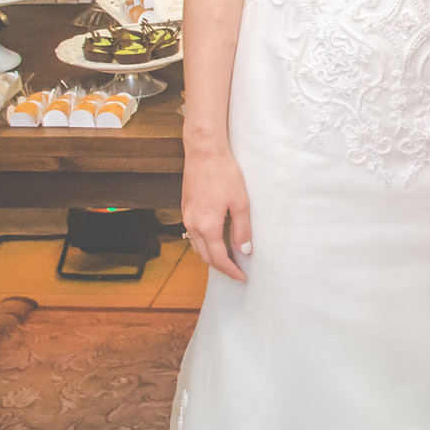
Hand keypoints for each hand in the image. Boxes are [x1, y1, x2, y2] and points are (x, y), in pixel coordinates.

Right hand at [181, 145, 252, 282]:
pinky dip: (203, 244)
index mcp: (207, 226)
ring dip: (211, 256)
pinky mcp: (185, 208)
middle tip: (237, 271)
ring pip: (197, 246)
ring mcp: (186, 216)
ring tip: (228, 259)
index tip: (242, 277)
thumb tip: (244, 250)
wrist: (204, 152)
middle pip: (205, 256)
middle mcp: (193, 224)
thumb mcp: (240, 203)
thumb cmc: (224, 173)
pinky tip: (215, 240)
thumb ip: (242, 229)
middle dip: (221, 267)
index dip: (231, 271)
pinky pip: (193, 234)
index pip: (219, 259)